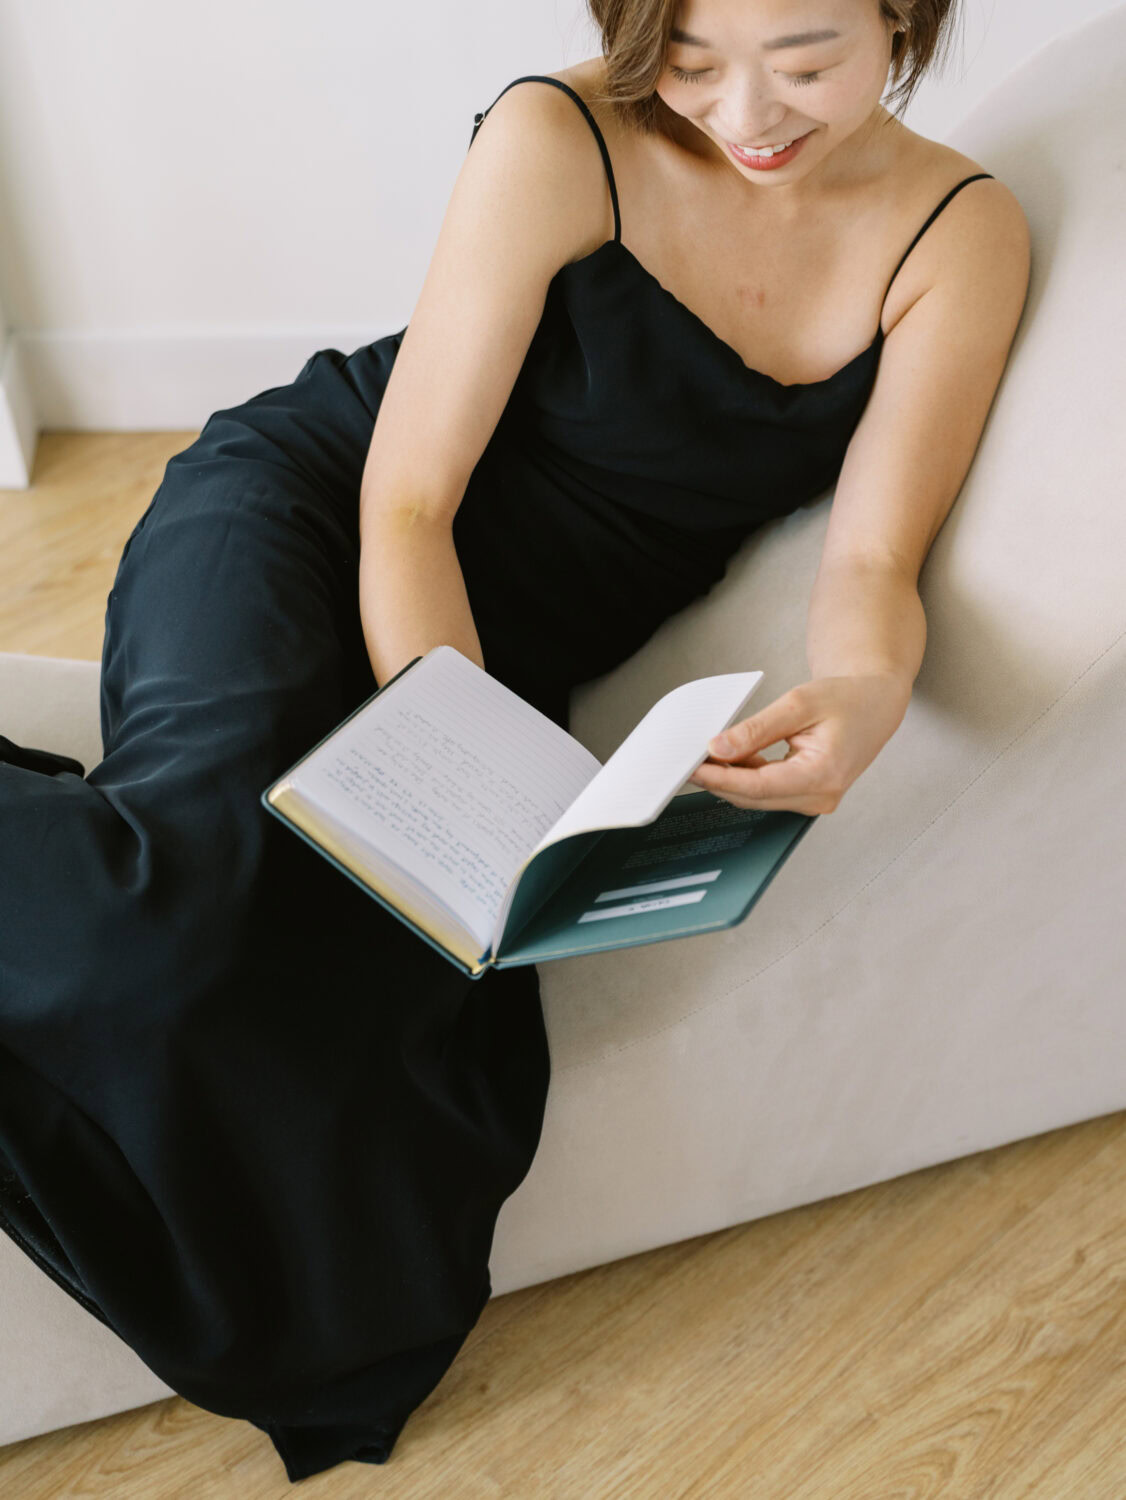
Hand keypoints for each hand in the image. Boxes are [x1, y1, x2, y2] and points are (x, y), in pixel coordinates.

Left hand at [687, 674, 910, 815]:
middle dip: (719, 779)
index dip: (720, 778)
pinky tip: (734, 758)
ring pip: (758, 797)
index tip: (693, 767)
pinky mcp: (808, 796)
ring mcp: (815, 800)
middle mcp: (820, 796)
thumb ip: (757, 729)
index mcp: (823, 775)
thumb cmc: (847, 699)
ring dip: (731, 779)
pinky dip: (747, 777)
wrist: (874, 704)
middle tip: (690, 759)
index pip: (757, 786)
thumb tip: (719, 746)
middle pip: (754, 797)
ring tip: (709, 755)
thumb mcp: (798, 703)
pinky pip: (768, 793)